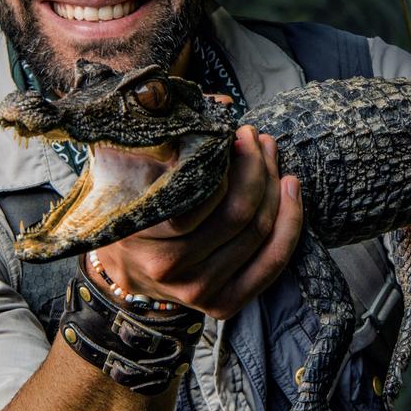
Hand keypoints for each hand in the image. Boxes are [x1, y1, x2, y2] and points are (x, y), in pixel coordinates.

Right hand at [97, 123, 302, 319]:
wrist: (121, 262)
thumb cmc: (129, 200)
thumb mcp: (130, 162)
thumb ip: (168, 135)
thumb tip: (221, 106)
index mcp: (145, 231)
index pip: (208, 195)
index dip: (237, 161)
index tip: (238, 132)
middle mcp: (171, 268)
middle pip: (241, 215)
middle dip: (260, 168)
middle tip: (259, 139)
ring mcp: (198, 292)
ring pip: (260, 236)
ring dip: (276, 190)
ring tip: (272, 156)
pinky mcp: (221, 305)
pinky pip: (270, 267)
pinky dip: (289, 227)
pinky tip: (290, 193)